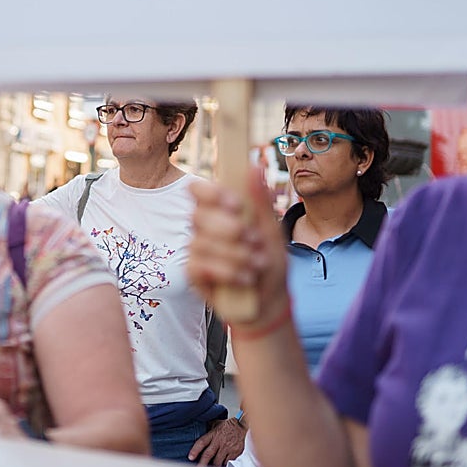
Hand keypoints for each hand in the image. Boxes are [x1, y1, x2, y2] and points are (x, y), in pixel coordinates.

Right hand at [187, 177, 289, 328]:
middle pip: (197, 215)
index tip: (235, 204)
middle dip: (229, 229)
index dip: (211, 193)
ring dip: (235, 254)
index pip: (198, 190)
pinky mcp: (194, 273)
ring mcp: (197, 250)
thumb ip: (260, 201)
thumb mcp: (272, 231)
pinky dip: (227, 272)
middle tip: (254, 240)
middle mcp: (204, 227)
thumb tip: (255, 165)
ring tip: (256, 264)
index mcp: (220, 211)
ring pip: (200, 242)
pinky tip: (245, 278)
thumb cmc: (268, 262)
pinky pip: (199, 265)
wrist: (270, 301)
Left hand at [188, 418, 246, 466]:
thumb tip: (200, 428)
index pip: (202, 442)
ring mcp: (227, 448)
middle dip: (202, 464)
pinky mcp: (234, 454)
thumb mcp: (217, 424)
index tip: (190, 457)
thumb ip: (209, 428)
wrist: (243, 426)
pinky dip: (223, 466)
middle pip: (208, 455)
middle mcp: (219, 442)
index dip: (195, 450)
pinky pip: (227, 463)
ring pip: (218, 461)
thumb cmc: (229, 426)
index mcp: (213, 434)